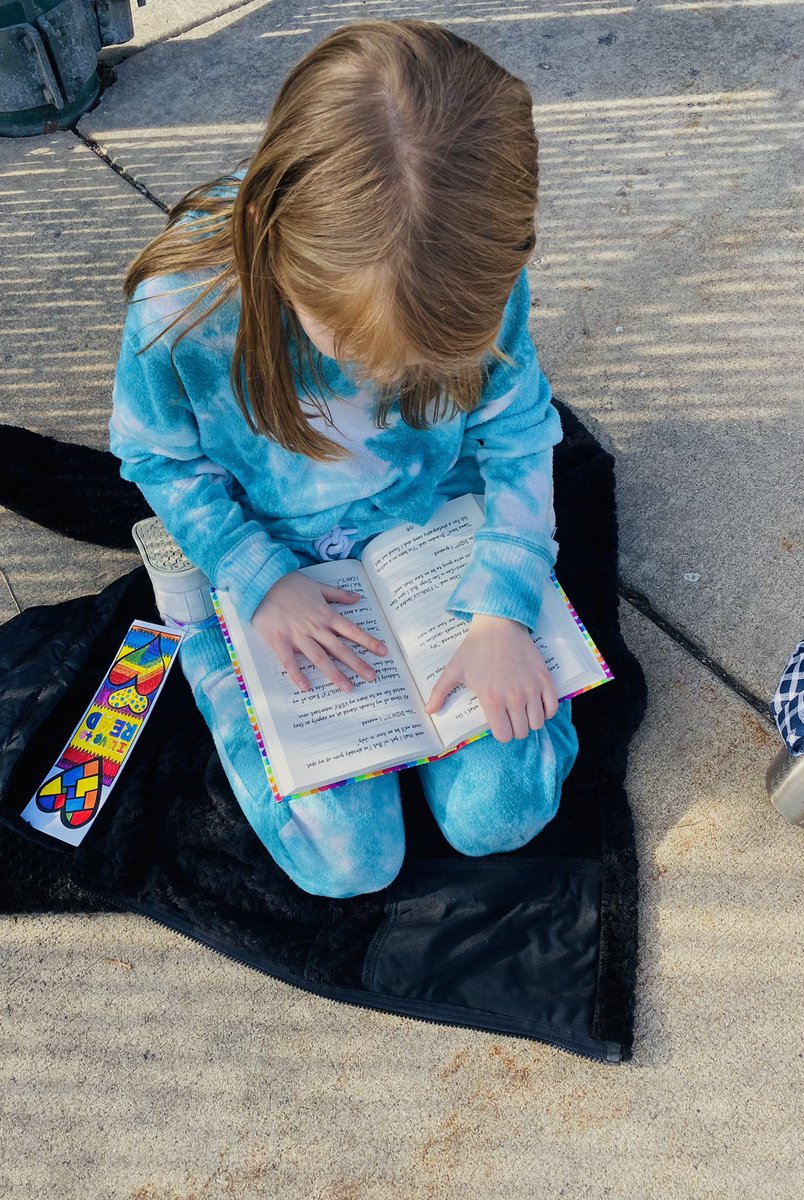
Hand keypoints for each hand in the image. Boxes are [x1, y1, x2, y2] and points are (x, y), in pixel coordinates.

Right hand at [252, 572, 387, 691]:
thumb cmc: (289, 583)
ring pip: (319, 658)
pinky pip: (289, 662)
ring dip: (334, 674)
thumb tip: (358, 598)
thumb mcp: (317, 585)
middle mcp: (315, 627)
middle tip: (373, 677)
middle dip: (357, 663)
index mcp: (325, 614)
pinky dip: (297, 675)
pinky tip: (307, 688)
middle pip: (340, 649)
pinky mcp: (279, 641)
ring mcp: (297, 635)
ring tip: (348, 688)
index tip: (383, 652)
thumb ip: (338, 594)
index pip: (352, 630)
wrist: (261, 582)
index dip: (369, 641)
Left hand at [425, 614, 558, 741]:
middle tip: (510, 717)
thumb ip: (440, 692)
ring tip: (524, 711)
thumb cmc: (474, 648)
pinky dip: (547, 710)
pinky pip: (552, 707)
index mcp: (492, 699)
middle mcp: (514, 697)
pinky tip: (538, 704)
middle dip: (515, 728)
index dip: (501, 733)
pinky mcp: (544, 679)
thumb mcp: (453, 670)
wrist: (498, 624)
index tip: (499, 724)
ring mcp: (531, 688)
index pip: (504, 736)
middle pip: (521, 732)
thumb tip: (429, 711)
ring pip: (537, 723)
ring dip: (530, 721)